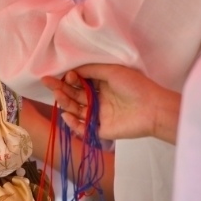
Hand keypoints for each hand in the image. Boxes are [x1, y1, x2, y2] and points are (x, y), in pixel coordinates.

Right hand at [42, 65, 178, 141]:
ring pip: (76, 109)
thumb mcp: (112, 71)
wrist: (153, 108)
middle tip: (47, 82)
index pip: (79, 82)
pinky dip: (73, 123)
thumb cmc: (135, 86)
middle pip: (74, 95)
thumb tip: (73, 70)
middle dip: (60, 88)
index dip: (70, 78)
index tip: (66, 74)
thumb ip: (92, 70)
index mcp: (102, 85)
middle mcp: (98, 99)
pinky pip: (83, 127)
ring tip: (57, 94)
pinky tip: (66, 115)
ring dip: (65, 102)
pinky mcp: (101, 129)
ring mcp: (99, 115)